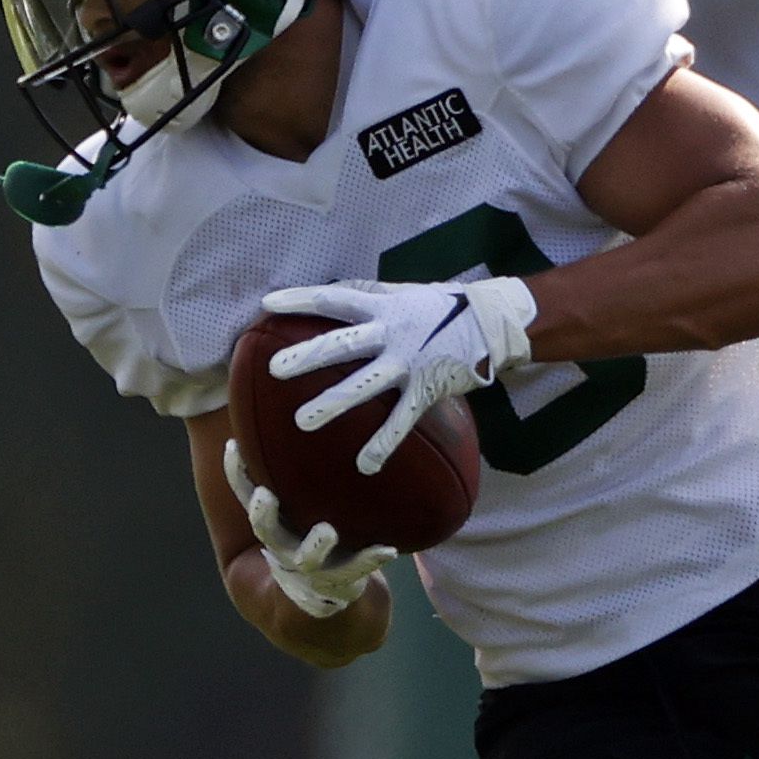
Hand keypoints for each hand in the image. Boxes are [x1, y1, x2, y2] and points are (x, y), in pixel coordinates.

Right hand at [224, 437, 395, 617]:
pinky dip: (370, 558)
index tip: (234, 445)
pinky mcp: (340, 580)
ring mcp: (311, 566)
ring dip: (314, 544)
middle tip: (267, 497)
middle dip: (262, 514)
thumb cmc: (316, 523)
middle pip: (264, 528)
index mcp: (274, 518)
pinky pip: (355, 570)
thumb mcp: (304, 494)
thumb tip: (313, 389)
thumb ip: (302, 457)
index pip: (246, 492)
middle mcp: (284, 543)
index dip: (236, 472)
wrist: (328, 592)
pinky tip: (388, 549)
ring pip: (306, 558)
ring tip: (326, 531)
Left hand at [261, 274, 538, 473]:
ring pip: (366, 385)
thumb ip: (368, 298)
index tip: (268, 304)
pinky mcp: (426, 388)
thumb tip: (328, 298)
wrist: (490, 320)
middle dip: (308, 357)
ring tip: (302, 421)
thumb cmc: (437, 307)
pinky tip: (364, 465)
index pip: (335, 299)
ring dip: (334, 403)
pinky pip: (401, 420)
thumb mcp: (401, 294)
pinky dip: (383, 443)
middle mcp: (392, 332)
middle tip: (274, 369)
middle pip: (344, 345)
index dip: (302, 300)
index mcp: (382, 306)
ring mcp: (408, 362)